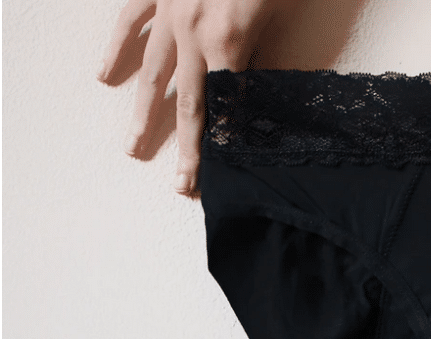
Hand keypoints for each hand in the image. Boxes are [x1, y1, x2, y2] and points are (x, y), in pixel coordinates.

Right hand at [97, 0, 285, 196]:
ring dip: (144, 112)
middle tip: (181, 182)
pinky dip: (118, 47)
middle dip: (187, 146)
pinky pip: (131, 20)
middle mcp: (194, 32)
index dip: (223, 143)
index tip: (218, 174)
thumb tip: (251, 86)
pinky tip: (106, 75)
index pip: (227, 107)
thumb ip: (262, 50)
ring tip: (132, 147)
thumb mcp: (279, 12)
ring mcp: (170, 10)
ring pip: (153, 70)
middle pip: (189, 102)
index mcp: (230, 41)